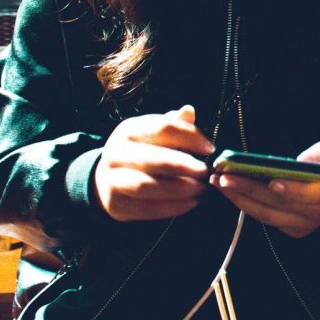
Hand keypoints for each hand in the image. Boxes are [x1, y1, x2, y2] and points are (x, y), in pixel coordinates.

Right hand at [93, 105, 213, 221]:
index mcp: (129, 130)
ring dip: (178, 189)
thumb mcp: (154, 134)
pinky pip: (146, 209)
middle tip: (206, 172)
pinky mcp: (115, 205)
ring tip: (201, 189)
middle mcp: (116, 153)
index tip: (210, 148)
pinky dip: (171, 208)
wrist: (108, 179)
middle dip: (184, 166)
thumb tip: (189, 110)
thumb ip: (174, 124)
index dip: (190, 137)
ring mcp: (111, 180)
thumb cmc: (142, 152)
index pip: (162, 128)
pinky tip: (191, 203)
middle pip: (153, 158)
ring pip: (146, 185)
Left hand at [211, 137, 319, 237]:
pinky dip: (242, 202)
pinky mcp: (287, 225)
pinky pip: (261, 215)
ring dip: (238, 197)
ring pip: (264, 213)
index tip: (273, 180)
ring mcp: (300, 224)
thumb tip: (304, 161)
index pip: (310, 195)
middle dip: (250, 189)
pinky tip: (228, 188)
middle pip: (278, 204)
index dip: (291, 189)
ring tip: (219, 180)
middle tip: (226, 175)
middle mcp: (315, 215)